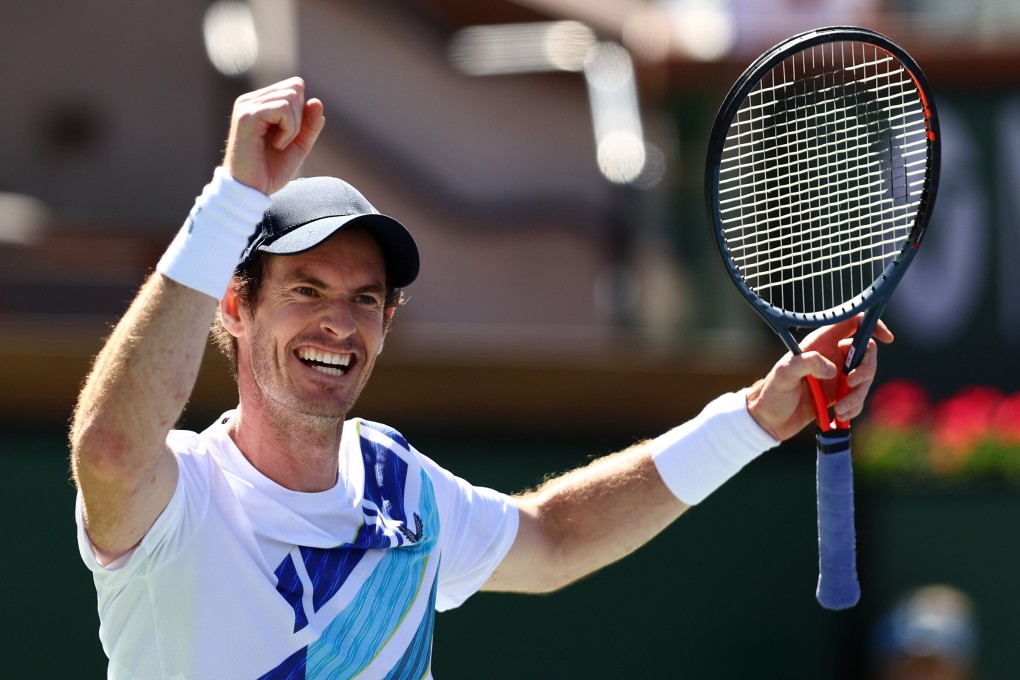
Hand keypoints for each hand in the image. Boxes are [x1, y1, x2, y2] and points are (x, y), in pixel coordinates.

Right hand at [222, 77, 325, 194]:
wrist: (251, 191)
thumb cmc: (270, 170)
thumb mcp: (299, 145)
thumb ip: (310, 125)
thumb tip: (317, 102)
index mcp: (261, 103)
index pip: (295, 86)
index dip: (302, 111)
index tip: (290, 135)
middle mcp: (251, 100)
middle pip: (295, 87)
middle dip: (300, 118)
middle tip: (285, 141)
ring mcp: (247, 105)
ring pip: (291, 97)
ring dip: (294, 127)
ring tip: (278, 145)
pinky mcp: (247, 115)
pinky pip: (283, 109)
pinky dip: (288, 130)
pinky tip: (276, 145)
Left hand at [746, 316, 894, 440]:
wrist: (768, 420)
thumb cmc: (772, 392)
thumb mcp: (784, 374)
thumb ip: (806, 364)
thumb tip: (834, 370)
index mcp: (820, 344)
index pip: (852, 324)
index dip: (872, 325)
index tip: (886, 338)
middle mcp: (831, 357)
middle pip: (866, 354)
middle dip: (866, 370)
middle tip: (852, 383)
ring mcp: (837, 377)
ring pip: (865, 379)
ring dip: (858, 396)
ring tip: (840, 409)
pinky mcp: (838, 395)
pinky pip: (858, 398)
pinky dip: (854, 408)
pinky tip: (839, 415)